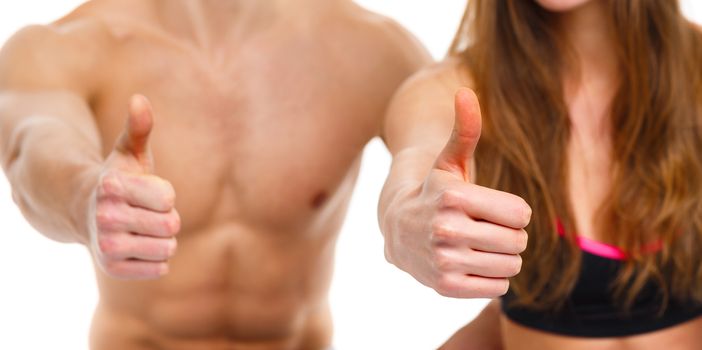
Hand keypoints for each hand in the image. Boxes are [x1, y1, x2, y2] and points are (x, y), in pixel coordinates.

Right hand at [87, 95, 179, 279]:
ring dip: (163, 239)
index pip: (168, 197)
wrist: (84, 214)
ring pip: (168, 247)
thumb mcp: (129, 154)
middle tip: (147, 213)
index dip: (165, 194)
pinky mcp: (113, 269)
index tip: (148, 192)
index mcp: (112, 186)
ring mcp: (107, 246)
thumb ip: (138, 128)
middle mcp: (105, 217)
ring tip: (142, 230)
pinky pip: (160, 268)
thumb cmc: (118, 181)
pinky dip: (157, 259)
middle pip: (171, 224)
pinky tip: (138, 247)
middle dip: (167, 218)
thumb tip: (139, 99)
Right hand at [384, 88, 530, 297]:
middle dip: (509, 235)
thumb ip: (465, 131)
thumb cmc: (434, 192)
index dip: (511, 211)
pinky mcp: (445, 286)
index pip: (521, 213)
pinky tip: (471, 264)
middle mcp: (446, 229)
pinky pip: (497, 287)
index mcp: (453, 196)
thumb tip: (466, 92)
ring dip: (502, 257)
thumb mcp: (449, 162)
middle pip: (518, 241)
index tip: (489, 208)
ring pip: (511, 266)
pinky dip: (491, 278)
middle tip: (484, 229)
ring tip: (478, 246)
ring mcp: (444, 260)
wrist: (398, 230)